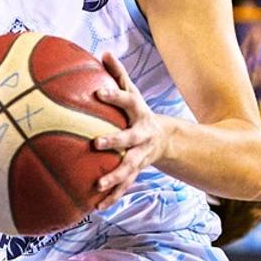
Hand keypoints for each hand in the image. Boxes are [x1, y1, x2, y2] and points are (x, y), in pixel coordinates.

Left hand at [90, 52, 169, 209]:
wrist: (164, 139)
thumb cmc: (137, 111)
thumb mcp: (132, 91)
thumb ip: (117, 73)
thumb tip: (104, 52)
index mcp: (138, 113)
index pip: (126, 100)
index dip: (113, 95)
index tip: (97, 92)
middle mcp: (141, 136)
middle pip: (129, 138)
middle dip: (114, 141)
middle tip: (95, 143)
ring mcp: (141, 156)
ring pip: (128, 168)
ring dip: (114, 177)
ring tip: (97, 185)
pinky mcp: (136, 172)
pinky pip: (124, 187)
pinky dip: (112, 197)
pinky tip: (95, 208)